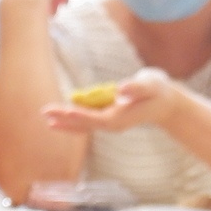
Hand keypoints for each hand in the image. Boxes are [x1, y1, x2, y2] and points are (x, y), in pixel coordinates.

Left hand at [42, 66, 177, 133]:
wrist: (164, 103)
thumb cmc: (157, 91)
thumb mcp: (150, 86)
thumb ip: (136, 88)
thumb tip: (120, 90)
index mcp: (120, 119)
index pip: (97, 119)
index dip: (81, 115)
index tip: (66, 111)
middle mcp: (112, 124)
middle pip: (85, 123)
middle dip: (65, 119)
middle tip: (45, 112)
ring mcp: (109, 123)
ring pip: (83, 124)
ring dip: (65, 121)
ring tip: (47, 117)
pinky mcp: (107, 118)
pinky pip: (86, 122)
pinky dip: (72, 120)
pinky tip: (59, 119)